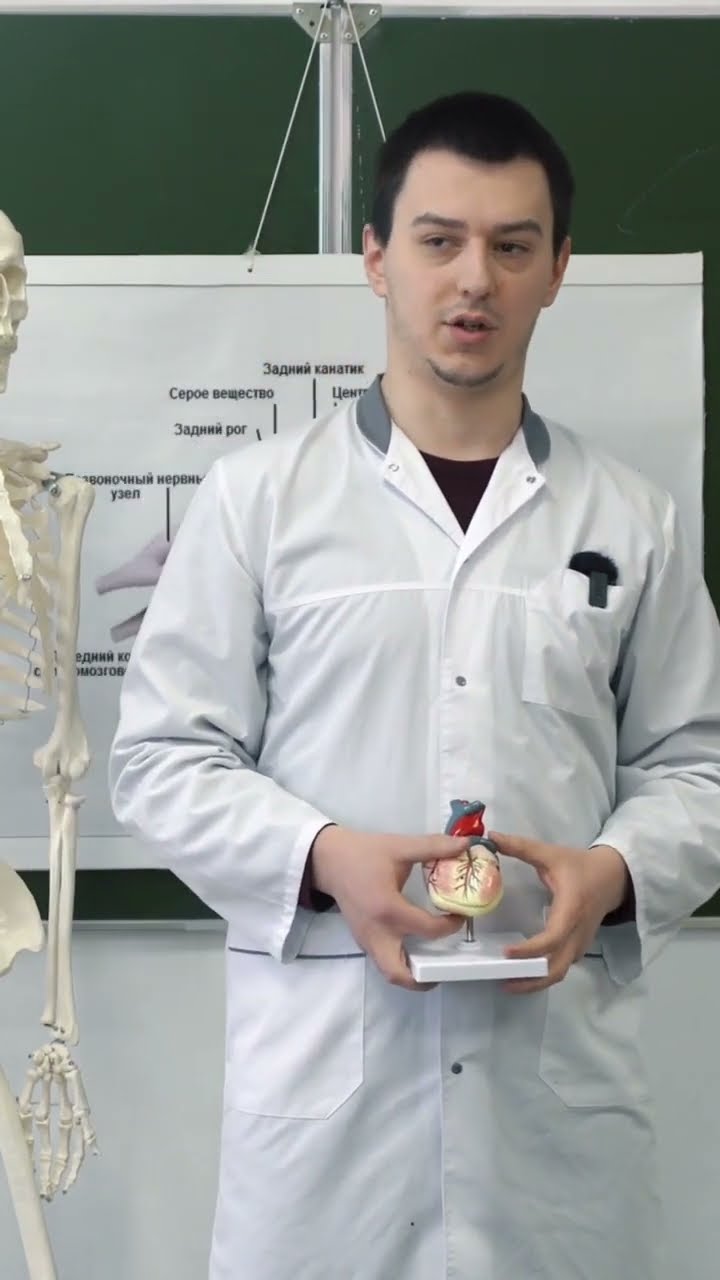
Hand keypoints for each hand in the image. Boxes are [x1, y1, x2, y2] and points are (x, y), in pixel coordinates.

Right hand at [311, 825, 469, 990]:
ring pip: (389, 972)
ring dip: (412, 973)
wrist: (328, 859)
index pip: (428, 929)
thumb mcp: (400, 847)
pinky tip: (414, 944)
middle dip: (425, 977)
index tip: (461, 914)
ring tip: (431, 959)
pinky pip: (382, 959)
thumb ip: (434, 846)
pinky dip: (400, 961)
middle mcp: (376, 932)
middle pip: (399, 974)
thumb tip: (465, 843)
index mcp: (388, 909)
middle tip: (445, 963)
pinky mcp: (361, 939)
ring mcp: (366, 940)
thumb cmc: (364, 853)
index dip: (451, 925)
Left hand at [488, 832, 629, 994]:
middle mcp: (577, 932)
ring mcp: (580, 943)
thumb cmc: (580, 866)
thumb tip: (490, 837)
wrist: (613, 877)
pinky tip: (523, 973)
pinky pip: (562, 967)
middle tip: (501, 980)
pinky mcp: (579, 947)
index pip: (552, 938)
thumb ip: (521, 847)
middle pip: (557, 968)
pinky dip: (543, 975)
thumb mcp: (551, 854)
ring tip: (507, 982)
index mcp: (571, 909)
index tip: (506, 952)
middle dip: (530, 979)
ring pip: (559, 972)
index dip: (530, 949)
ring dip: (535, 982)